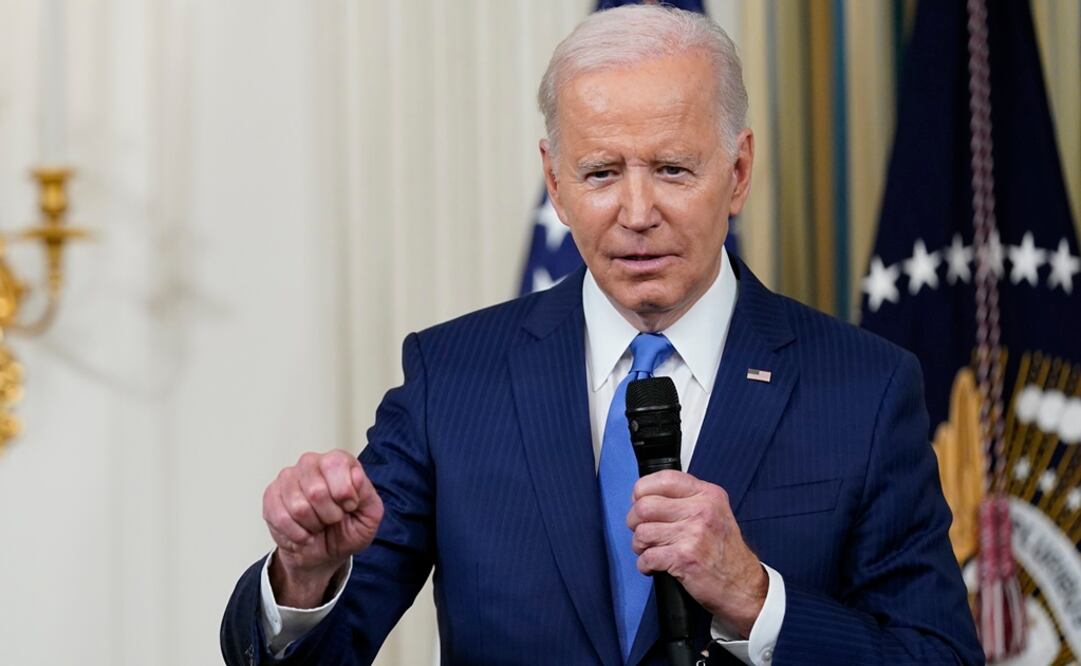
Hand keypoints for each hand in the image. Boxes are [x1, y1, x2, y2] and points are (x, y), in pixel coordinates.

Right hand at [263, 450, 383, 607]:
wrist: (323, 552)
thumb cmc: (347, 530)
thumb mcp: (369, 516)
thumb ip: (367, 494)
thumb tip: (356, 476)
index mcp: (338, 461)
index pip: (336, 464)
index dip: (345, 493)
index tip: (349, 506)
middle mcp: (311, 463)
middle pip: (316, 490)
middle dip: (329, 515)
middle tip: (333, 519)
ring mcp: (288, 478)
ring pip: (298, 507)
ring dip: (312, 526)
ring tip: (318, 524)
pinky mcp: (271, 495)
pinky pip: (280, 518)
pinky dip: (297, 534)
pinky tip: (304, 533)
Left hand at [628, 470, 766, 637]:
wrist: (744, 587)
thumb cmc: (725, 552)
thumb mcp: (715, 512)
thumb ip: (686, 499)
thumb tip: (645, 496)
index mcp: (708, 494)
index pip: (663, 478)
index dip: (642, 491)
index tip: (640, 502)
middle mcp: (702, 510)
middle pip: (644, 506)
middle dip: (635, 522)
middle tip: (643, 531)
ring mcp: (693, 534)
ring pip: (642, 532)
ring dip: (640, 545)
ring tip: (651, 550)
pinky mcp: (684, 558)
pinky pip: (647, 557)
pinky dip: (644, 565)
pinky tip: (655, 566)